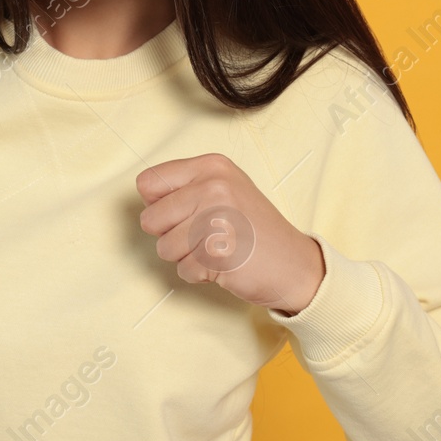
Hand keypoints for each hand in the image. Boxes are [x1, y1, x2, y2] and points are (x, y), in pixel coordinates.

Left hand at [135, 153, 325, 314]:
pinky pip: (184, 269)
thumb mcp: (224, 189)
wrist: (294, 264)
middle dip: (170, 235)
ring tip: (215, 249)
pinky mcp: (219, 251)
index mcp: (212, 166)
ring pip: (164, 247)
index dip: (159, 204)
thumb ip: (186, 186)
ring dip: (185, 256)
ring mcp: (217, 218)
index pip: (148, 182)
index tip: (184, 212)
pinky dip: (200, 274)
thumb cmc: (253, 229)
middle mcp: (214, 186)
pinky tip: (224, 264)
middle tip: (203, 235)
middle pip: (149, 218)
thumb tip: (146, 197)